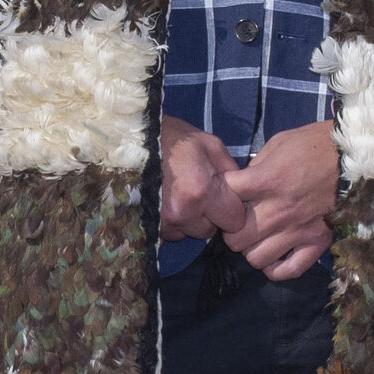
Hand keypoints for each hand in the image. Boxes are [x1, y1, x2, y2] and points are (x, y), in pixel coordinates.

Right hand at [156, 117, 249, 243]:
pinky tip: (167, 203)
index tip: (225, 198)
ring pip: (190, 233)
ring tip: (180, 196)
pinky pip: (171, 234)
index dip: (233, 209)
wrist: (131, 141)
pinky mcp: (150, 226)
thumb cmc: (172, 139)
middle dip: (210, 216)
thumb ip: (230, 170)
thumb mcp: (209, 144)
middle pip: (211, 231)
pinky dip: (173, 223)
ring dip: (190, 220)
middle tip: (200, 194)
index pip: (235, 221)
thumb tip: (242, 190)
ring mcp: (164, 222)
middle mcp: (184, 213)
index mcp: (203, 191)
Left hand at [224, 120, 337, 282]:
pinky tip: (275, 254)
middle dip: (232, 230)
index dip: (221, 196)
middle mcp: (278, 211)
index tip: (230, 195)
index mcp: (266, 182)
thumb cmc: (315, 145)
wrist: (355, 156)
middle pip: (234, 239)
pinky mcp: (317, 243)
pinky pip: (288, 270)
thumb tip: (239, 186)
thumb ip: (255, 168)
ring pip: (255, 258)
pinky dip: (276, 268)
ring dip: (252, 249)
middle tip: (241, 221)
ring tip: (260, 237)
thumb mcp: (278, 144)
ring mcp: (298, 230)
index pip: (225, 198)